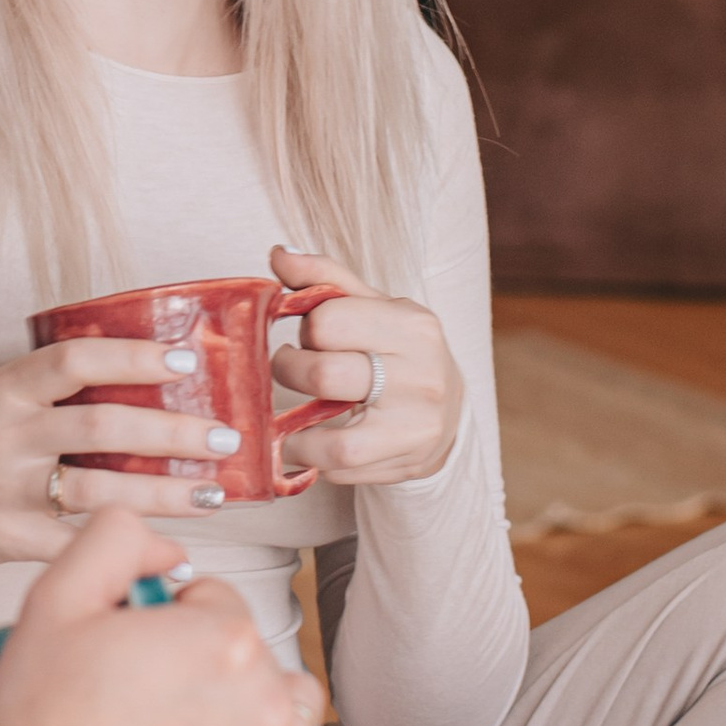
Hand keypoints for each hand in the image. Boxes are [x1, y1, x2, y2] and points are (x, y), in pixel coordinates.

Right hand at [0, 338, 244, 571]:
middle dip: (173, 433)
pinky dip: (129, 552)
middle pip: (103, 427)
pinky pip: (76, 547)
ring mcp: (6, 490)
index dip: (134, 357)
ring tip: (214, 492)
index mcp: (5, 391)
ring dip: (166, 493)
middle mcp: (7, 435)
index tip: (186, 362)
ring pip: (100, 490)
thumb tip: (130, 378)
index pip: (76, 361)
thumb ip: (48, 390)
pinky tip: (173, 556)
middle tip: (226, 436)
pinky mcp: (4, 538)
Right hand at [0, 512, 323, 725]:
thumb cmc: (40, 719)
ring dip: (235, 705)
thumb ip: (118, 538)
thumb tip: (167, 547)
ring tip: (172, 724)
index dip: (164, 615)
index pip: (213, 598)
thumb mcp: (56, 596)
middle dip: (199, 658)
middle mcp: (264, 703)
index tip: (127, 645)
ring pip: (272, 708)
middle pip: (244, 652)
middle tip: (135, 686)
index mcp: (226, 640)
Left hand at [266, 242, 463, 485]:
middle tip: (290, 370)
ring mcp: (417, 426)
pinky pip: (341, 470)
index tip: (310, 335)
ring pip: (333, 442)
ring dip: (294, 436)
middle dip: (288, 372)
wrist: (448, 412)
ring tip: (288, 425)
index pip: (326, 320)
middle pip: (323, 375)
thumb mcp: (373, 306)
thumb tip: (277, 254)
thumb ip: (324, 279)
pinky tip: (315, 444)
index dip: (306, 328)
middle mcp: (421, 375)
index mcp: (412, 325)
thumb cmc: (400, 351)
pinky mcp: (407, 463)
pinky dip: (315, 459)